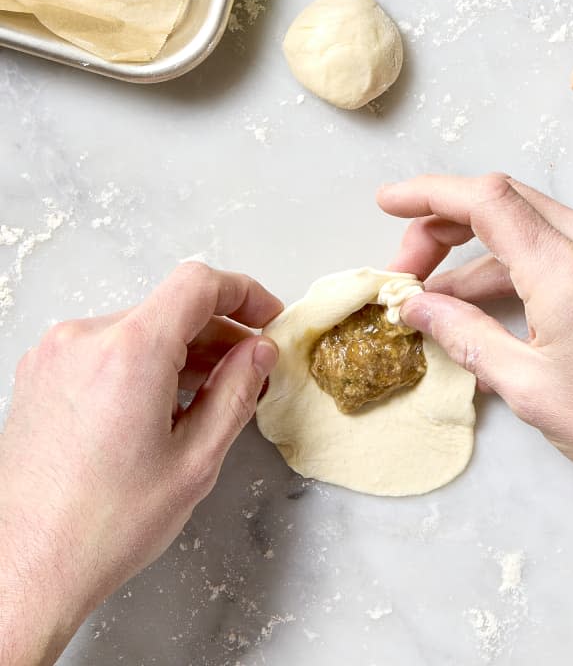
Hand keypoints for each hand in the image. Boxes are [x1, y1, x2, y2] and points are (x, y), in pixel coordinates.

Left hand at [0, 263, 281, 665]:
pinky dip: (143, 362)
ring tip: (209, 395)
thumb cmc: (103, 526)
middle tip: (250, 367)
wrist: (26, 568)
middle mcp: (86, 339)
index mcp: (130, 352)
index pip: (199, 284)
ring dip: (181, 349)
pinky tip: (162, 405)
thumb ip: (236, 392)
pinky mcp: (41, 372)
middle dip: (219, 331)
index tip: (267, 317)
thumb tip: (259, 352)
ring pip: (139, 327)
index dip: (244, 293)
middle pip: (170, 306)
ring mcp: (56, 354)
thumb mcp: (195, 460)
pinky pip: (107, 346)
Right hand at [378, 174, 572, 650]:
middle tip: (411, 270)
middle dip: (446, 226)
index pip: (484, 200)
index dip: (428, 193)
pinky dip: (520, 264)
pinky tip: (493, 304)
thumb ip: (464, 337)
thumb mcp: (530, 388)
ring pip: (533, 224)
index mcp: (569, 269)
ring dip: (481, 252)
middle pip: (505, 202)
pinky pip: (564, 246)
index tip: (389, 203)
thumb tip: (417, 309)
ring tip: (441, 300)